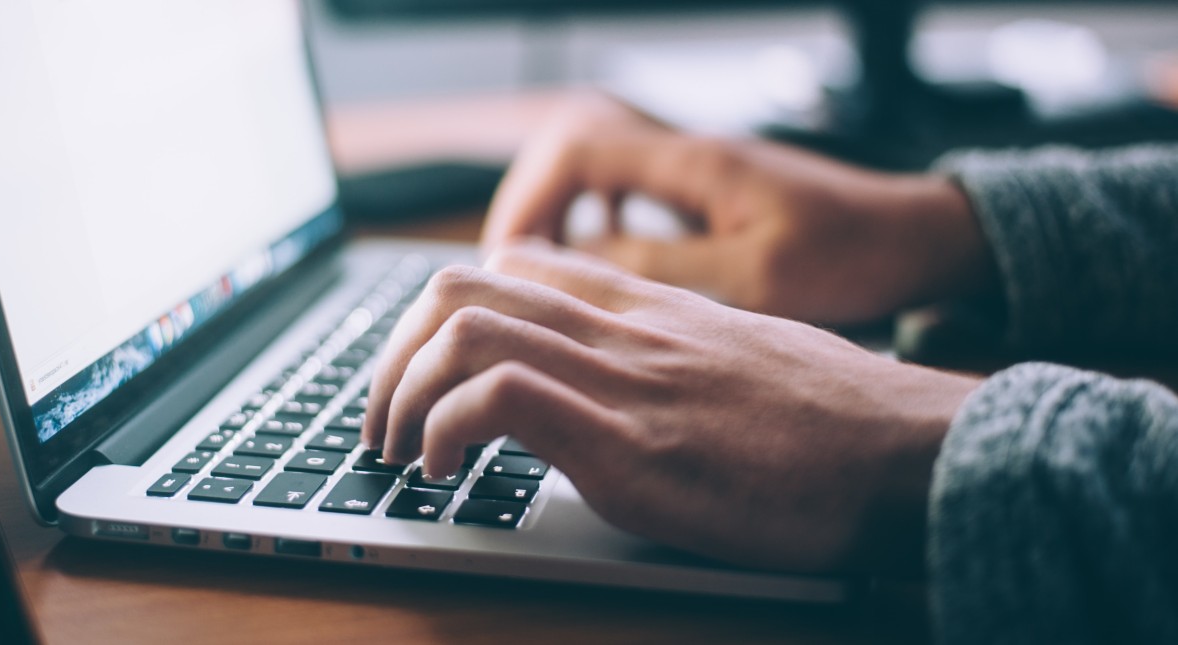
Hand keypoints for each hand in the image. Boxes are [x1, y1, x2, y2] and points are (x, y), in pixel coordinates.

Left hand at [364, 242, 981, 573]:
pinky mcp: (630, 446)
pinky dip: (445, 430)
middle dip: (394, 354)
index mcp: (648, 309)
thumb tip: (626, 384)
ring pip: (463, 328)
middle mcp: (624, 329)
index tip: (427, 372)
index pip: (514, 265)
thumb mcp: (742, 359)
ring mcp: (624, 380)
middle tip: (384, 419)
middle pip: (462, 287)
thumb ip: (672, 353)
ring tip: (399, 450)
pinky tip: (445, 472)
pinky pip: (500, 398)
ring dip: (400, 392)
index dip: (444, 314)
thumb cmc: (838, 420)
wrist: (912, 452)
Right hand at [481, 93, 995, 324]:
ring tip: (542, 276)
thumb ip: (660, 269)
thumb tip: (573, 266)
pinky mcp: (710, 194)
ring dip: (561, 217)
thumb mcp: (754, 278)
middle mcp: (687, 155)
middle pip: (572, 152)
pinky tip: (602, 267)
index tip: (508, 260)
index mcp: (693, 164)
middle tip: (511, 273)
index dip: (528, 200)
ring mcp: (698, 172)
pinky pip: (629, 194)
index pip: (576, 149)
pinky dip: (599, 224)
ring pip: (597, 172)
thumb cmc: (852, 256)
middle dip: (530, 208)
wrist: (917, 238)